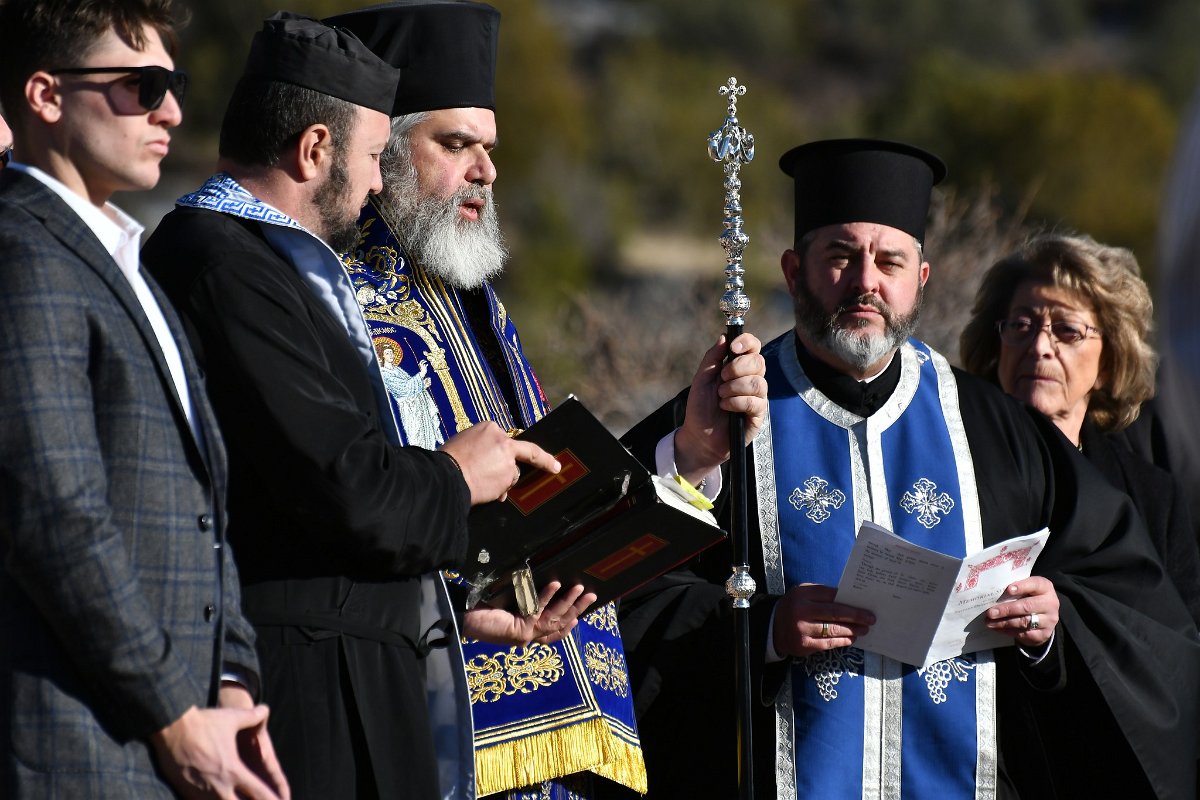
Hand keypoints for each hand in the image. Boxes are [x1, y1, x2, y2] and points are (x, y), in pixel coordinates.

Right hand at [150, 705, 289, 798]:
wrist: (170, 726)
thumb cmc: (203, 722)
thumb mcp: (232, 718)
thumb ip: (253, 717)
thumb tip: (265, 709)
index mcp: (234, 771)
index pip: (260, 795)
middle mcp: (219, 787)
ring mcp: (200, 793)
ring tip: (236, 797)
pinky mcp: (184, 793)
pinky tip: (217, 797)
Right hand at [440, 421, 560, 504]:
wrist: (447, 476)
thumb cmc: (448, 460)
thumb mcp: (463, 441)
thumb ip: (481, 446)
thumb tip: (487, 459)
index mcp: (490, 428)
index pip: (505, 438)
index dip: (507, 449)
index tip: (524, 450)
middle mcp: (503, 441)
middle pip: (519, 453)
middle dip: (543, 461)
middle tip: (556, 467)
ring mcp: (508, 460)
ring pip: (511, 473)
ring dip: (502, 480)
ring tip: (481, 483)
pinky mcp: (508, 477)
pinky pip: (506, 486)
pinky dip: (498, 491)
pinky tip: (484, 490)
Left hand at [463, 581, 596, 645]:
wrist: (461, 620)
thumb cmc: (481, 611)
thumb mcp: (507, 608)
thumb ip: (523, 604)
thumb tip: (539, 585)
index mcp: (527, 634)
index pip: (555, 633)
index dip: (570, 623)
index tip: (582, 612)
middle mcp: (528, 637)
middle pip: (560, 625)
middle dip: (578, 609)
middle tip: (592, 595)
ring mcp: (525, 635)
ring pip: (554, 620)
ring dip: (569, 602)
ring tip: (580, 588)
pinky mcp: (518, 629)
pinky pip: (537, 611)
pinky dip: (546, 597)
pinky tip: (554, 584)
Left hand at [674, 333, 766, 484]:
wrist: (700, 436)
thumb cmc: (701, 407)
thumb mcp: (702, 379)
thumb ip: (712, 358)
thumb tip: (724, 336)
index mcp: (739, 367)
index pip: (753, 346)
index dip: (747, 342)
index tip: (734, 347)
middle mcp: (752, 379)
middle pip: (759, 361)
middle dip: (738, 367)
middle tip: (721, 378)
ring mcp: (757, 397)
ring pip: (758, 382)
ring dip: (734, 388)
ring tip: (721, 396)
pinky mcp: (759, 414)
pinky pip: (754, 402)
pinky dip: (736, 402)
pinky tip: (726, 407)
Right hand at [772, 583, 874, 657]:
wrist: (772, 627)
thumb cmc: (794, 607)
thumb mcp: (803, 594)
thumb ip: (822, 595)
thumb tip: (850, 600)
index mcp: (802, 595)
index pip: (831, 595)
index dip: (849, 600)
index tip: (865, 603)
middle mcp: (801, 612)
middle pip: (835, 613)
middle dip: (856, 616)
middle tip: (871, 619)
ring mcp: (802, 630)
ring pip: (834, 630)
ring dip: (852, 630)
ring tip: (864, 629)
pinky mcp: (804, 646)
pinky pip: (828, 643)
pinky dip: (843, 641)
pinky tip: (851, 638)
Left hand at [984, 576, 1058, 648]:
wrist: (1044, 617)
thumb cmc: (1029, 598)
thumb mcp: (1027, 589)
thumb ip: (1015, 588)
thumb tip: (992, 591)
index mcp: (1045, 588)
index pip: (1035, 584)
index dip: (1022, 586)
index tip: (1008, 590)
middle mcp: (1050, 604)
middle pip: (1027, 606)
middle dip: (1006, 609)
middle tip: (990, 612)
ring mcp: (1048, 620)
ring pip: (1024, 622)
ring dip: (1004, 622)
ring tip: (989, 622)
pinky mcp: (1044, 634)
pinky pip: (1024, 634)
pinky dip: (1008, 631)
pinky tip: (997, 628)